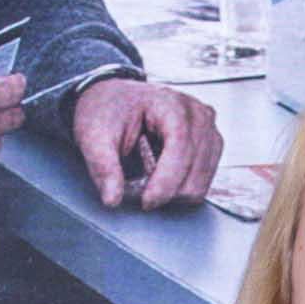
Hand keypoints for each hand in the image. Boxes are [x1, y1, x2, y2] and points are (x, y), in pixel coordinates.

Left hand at [73, 73, 224, 208]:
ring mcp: (209, 132)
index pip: (181, 149)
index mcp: (172, 104)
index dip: (165, 182)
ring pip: (198, 186)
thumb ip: (103, 167)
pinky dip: (178, 188)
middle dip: (164, 190)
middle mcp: (199, 115)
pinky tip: (160, 172)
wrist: (115, 101)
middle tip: (136, 181)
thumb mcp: (94, 135)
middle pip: (193, 175)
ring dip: (171, 191)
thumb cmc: (107, 111)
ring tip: (147, 172)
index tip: (146, 202)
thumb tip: (112, 199)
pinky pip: (201, 185)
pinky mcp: (211, 147)